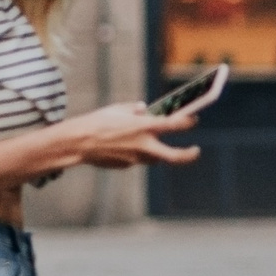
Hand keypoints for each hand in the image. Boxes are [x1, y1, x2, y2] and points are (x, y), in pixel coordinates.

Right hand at [70, 100, 200, 168]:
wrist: (79, 143)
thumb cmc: (98, 122)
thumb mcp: (118, 109)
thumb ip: (135, 109)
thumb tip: (144, 109)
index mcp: (144, 127)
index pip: (175, 125)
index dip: (188, 122)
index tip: (193, 120)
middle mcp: (144, 145)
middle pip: (175, 156)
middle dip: (189, 155)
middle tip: (196, 150)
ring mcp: (136, 158)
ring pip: (154, 157)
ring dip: (155, 151)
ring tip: (141, 140)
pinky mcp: (127, 165)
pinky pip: (136, 159)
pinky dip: (135, 152)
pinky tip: (120, 145)